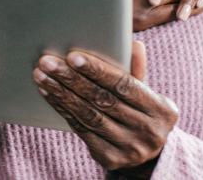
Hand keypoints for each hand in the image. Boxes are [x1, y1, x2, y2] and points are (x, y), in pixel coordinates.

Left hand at [33, 42, 177, 177]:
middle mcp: (148, 131)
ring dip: (61, 93)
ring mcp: (129, 148)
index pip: (125, 85)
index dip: (98, 71)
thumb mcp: (147, 93)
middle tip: (47, 62)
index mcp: (161, 110)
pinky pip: (80, 129)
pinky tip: (49, 93)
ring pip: (88, 115)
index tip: (73, 56)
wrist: (149, 153)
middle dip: (71, 79)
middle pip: (102, 100)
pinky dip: (62, 109)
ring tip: (41, 75)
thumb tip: (135, 45)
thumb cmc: (142, 112)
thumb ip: (137, 70)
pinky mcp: (110, 158)